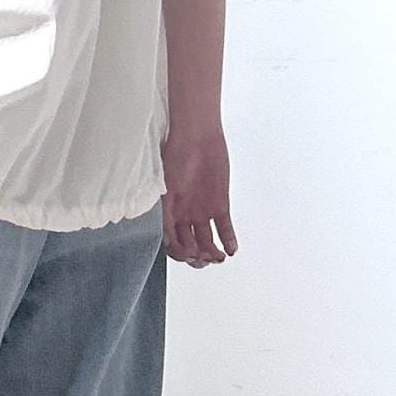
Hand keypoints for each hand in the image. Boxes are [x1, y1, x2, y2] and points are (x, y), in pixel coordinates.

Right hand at [159, 121, 237, 266]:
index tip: (187, 254)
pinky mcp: (219, 205)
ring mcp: (202, 211)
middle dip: (195, 257)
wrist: (196, 136)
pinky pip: (224, 228)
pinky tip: (231, 249)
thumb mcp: (165, 187)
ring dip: (211, 253)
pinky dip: (228, 240)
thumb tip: (166, 241)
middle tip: (201, 259)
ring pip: (206, 241)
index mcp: (167, 213)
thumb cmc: (176, 154)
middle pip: (189, 246)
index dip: (178, 252)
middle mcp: (184, 215)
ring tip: (218, 257)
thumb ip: (165, 214)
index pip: (171, 243)